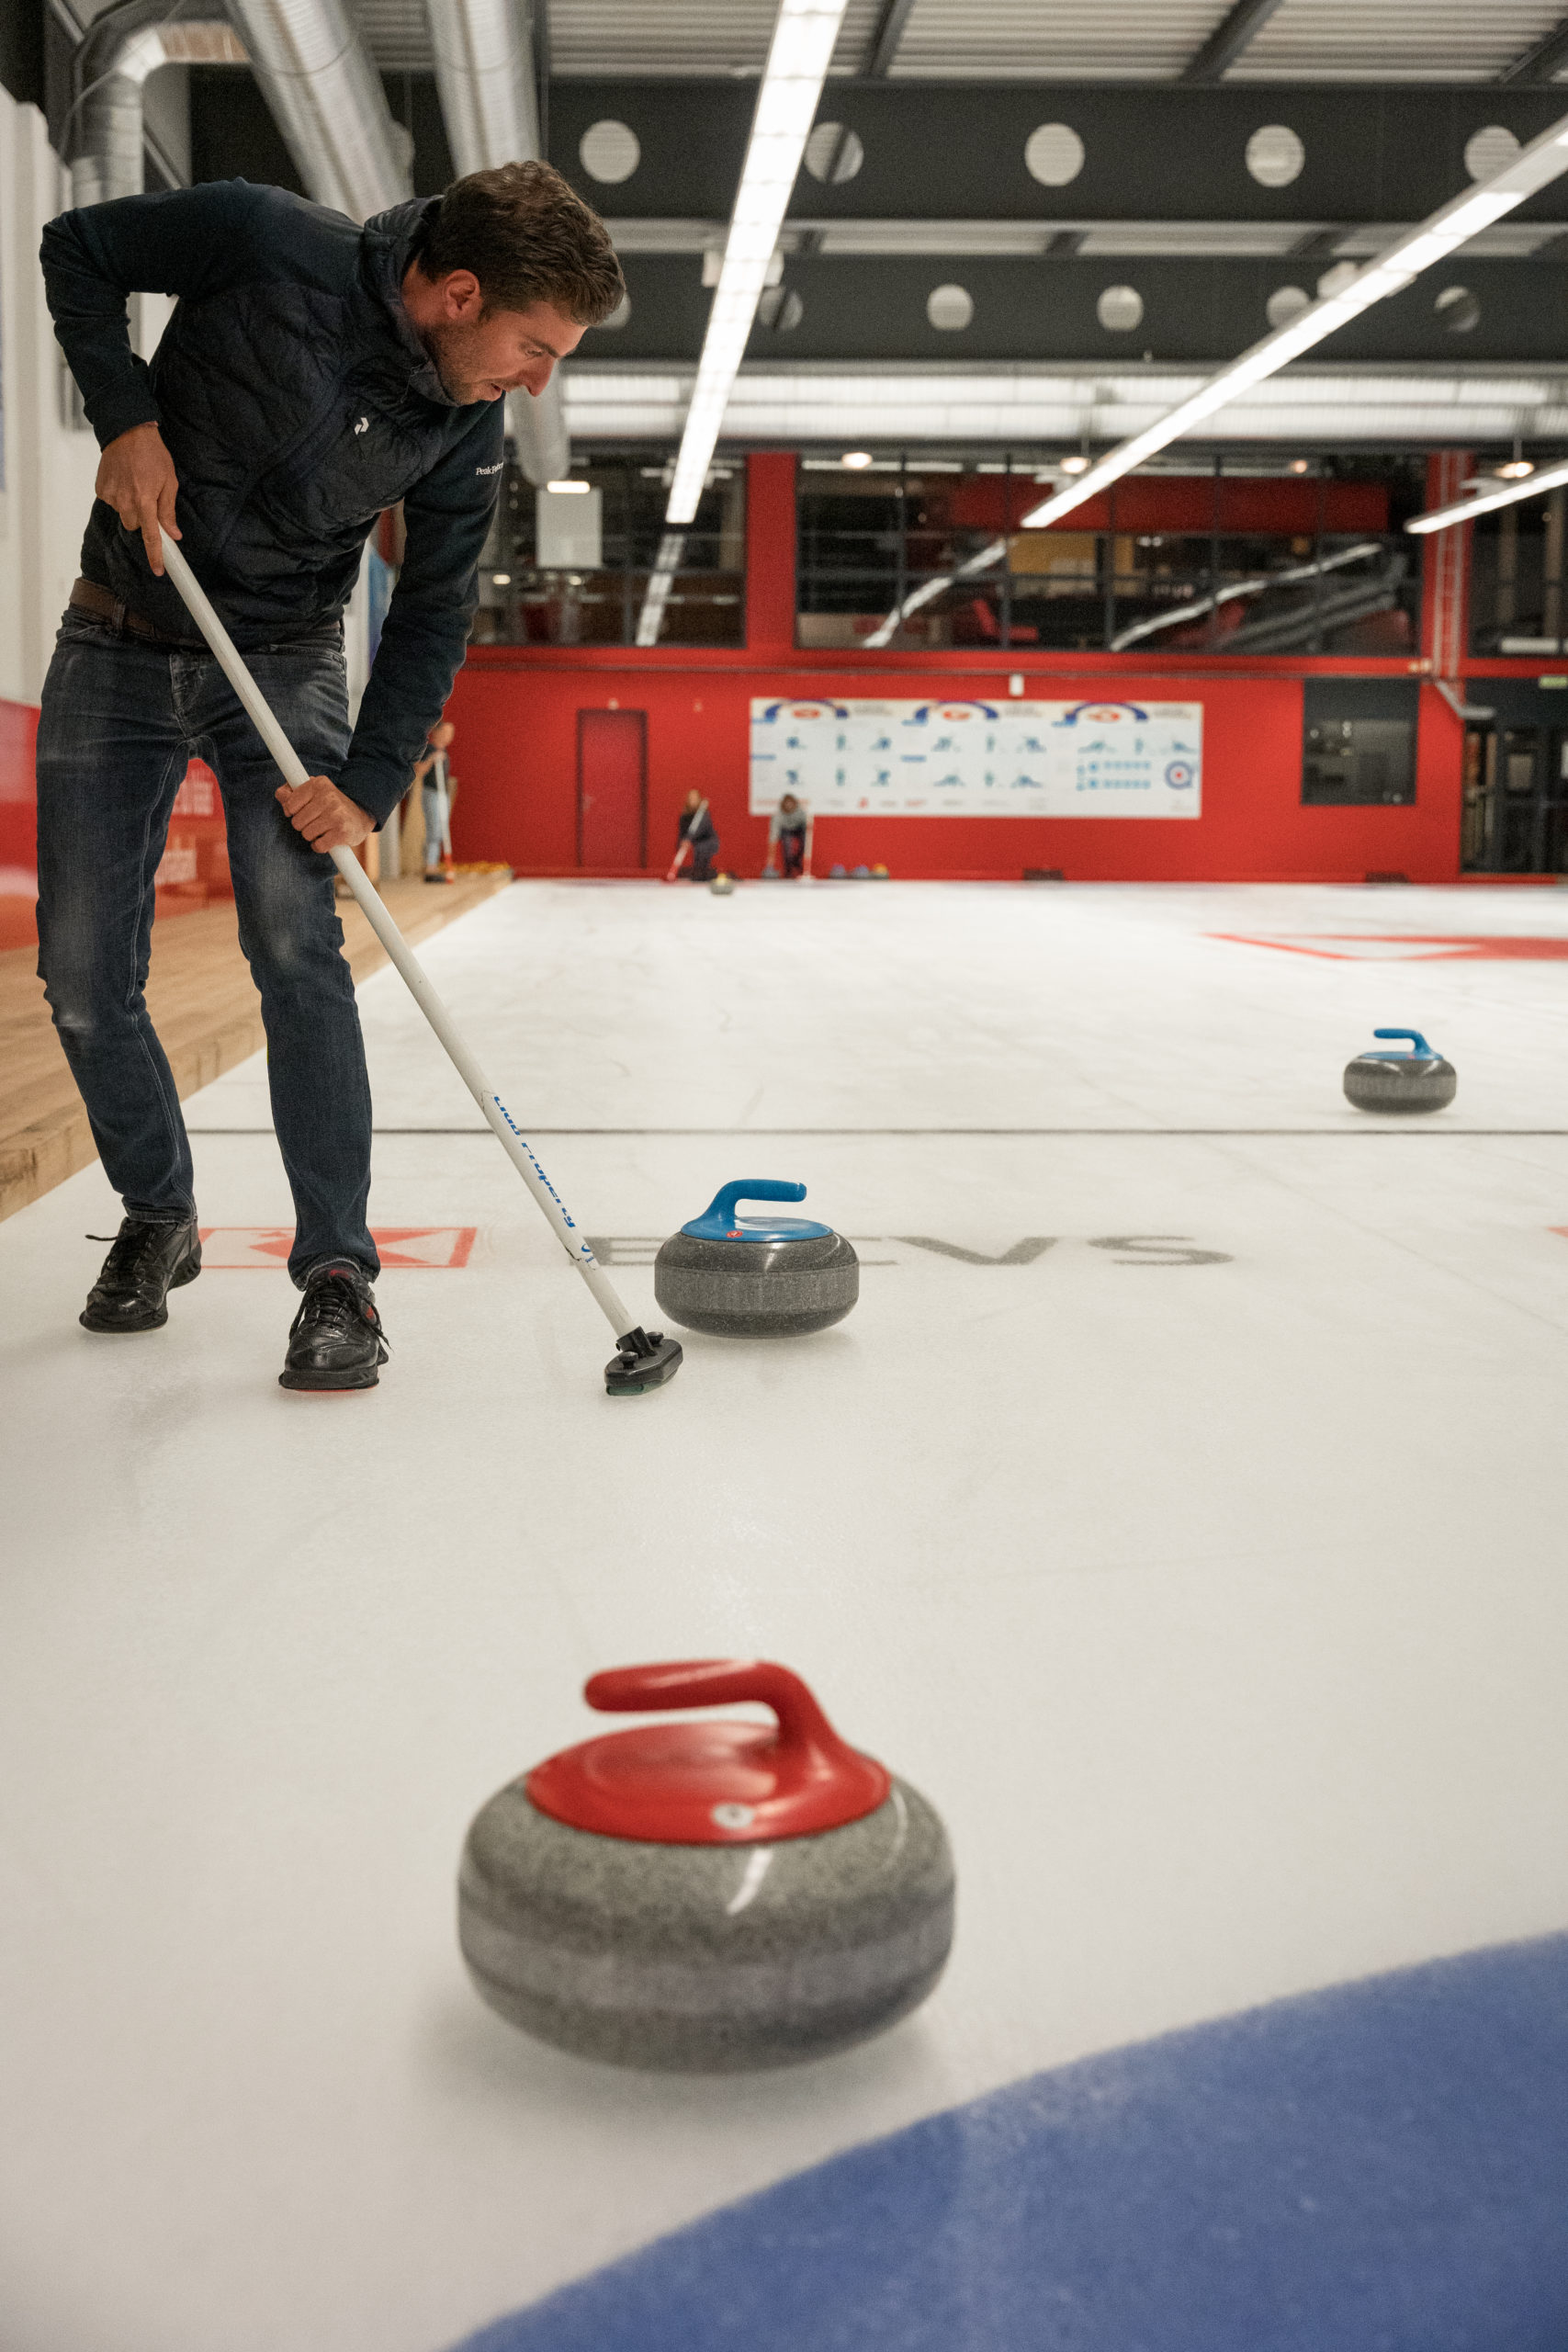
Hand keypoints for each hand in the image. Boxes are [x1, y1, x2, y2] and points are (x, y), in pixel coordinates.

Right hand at [96, 422, 179, 575]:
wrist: (126, 431)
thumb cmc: (152, 454)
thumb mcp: (169, 481)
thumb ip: (168, 510)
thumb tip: (173, 533)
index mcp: (145, 501)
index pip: (151, 536)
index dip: (155, 555)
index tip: (158, 570)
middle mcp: (125, 501)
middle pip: (134, 527)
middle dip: (142, 518)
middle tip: (147, 498)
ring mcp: (111, 496)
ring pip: (123, 514)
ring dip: (130, 506)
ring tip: (135, 483)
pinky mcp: (100, 489)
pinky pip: (112, 502)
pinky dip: (119, 496)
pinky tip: (124, 480)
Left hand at [276, 776, 374, 853]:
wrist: (362, 815)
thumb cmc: (331, 804)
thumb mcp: (314, 791)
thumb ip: (293, 791)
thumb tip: (281, 796)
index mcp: (319, 784)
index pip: (290, 804)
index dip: (292, 812)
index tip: (302, 811)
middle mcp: (328, 797)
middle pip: (297, 822)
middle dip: (303, 825)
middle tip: (315, 821)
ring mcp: (336, 815)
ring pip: (306, 834)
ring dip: (312, 836)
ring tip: (323, 829)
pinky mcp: (342, 832)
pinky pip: (318, 846)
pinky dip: (320, 846)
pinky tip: (327, 839)